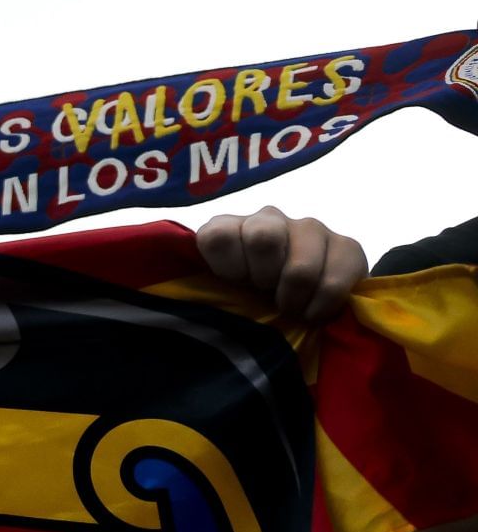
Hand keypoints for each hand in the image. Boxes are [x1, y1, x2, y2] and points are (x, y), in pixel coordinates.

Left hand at [195, 206, 365, 322]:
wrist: (303, 308)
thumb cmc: (248, 301)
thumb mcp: (220, 295)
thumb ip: (204, 289)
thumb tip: (185, 302)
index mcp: (229, 228)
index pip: (217, 235)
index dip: (227, 268)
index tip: (234, 286)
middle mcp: (267, 219)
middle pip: (263, 238)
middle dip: (264, 278)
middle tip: (265, 295)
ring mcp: (308, 227)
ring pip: (301, 266)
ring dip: (294, 298)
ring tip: (291, 309)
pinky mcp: (346, 245)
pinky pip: (334, 281)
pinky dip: (322, 306)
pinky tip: (314, 312)